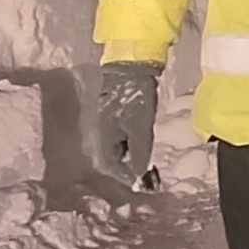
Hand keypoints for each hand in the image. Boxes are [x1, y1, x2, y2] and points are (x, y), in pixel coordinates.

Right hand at [91, 60, 161, 187]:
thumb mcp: (140, 128)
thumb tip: (138, 175)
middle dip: (128, 167)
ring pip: (117, 146)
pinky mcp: (113, 113)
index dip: (124, 177)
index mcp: (102, 139)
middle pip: (112, 158)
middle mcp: (100, 133)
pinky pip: (120, 134)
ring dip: (130, 155)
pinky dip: (131, 142)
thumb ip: (138, 152)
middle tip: (147, 174)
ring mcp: (105, 122)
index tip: (140, 183)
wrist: (130, 66)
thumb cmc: (135, 98)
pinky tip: (143, 141)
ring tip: (148, 160)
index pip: (109, 167)